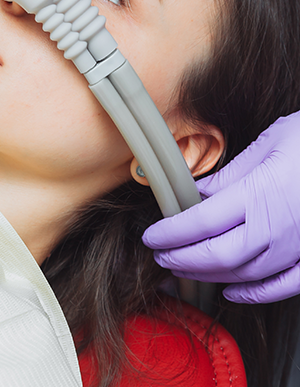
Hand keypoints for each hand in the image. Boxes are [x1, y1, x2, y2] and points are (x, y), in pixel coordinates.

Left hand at [142, 112, 299, 302]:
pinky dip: (252, 292)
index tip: (151, 235)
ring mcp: (297, 247)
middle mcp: (275, 227)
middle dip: (181, 259)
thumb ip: (231, 173)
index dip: (170, 233)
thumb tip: (198, 189)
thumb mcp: (270, 143)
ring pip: (243, 274)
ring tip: (185, 268)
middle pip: (216, 255)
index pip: (200, 222)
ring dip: (208, 275)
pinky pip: (280, 285)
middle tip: (159, 256)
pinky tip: (233, 290)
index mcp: (259, 193)